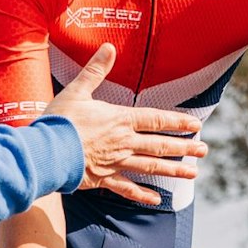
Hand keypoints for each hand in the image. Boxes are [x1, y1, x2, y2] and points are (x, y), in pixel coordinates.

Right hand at [45, 43, 206, 206]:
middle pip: (159, 145)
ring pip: (149, 167)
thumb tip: (108, 47)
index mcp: (119, 120)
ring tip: (192, 173)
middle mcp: (122, 142)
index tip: (196, 126)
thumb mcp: (77, 90)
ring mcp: (114, 163)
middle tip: (204, 151)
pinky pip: (126, 189)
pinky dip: (141, 194)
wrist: (44, 151)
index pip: (156, 119)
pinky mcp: (102, 179)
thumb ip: (95, 70)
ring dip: (172, 170)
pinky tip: (155, 200)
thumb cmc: (59, 120)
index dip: (178, 122)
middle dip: (184, 148)